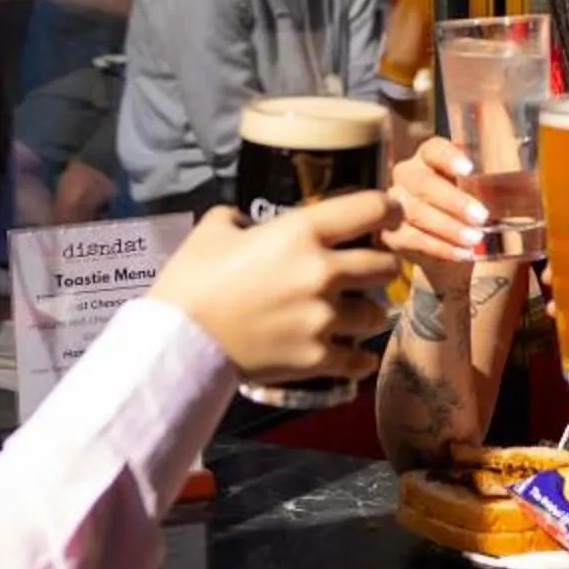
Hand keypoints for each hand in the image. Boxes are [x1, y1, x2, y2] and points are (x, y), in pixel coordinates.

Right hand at [148, 190, 399, 382]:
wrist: (178, 343)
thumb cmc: (191, 281)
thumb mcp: (211, 230)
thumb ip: (238, 218)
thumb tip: (246, 222)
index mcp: (301, 232)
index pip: (370, 209)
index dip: (388, 208)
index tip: (390, 213)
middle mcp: (323, 272)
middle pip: (385, 265)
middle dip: (381, 265)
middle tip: (369, 269)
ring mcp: (325, 319)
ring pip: (377, 314)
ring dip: (368, 312)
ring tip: (354, 315)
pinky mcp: (319, 358)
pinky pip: (359, 360)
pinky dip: (358, 359)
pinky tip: (354, 356)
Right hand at [387, 133, 488, 286]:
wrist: (455, 250)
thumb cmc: (473, 208)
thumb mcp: (489, 187)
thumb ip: (501, 169)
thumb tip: (528, 163)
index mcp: (429, 157)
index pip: (433, 148)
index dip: (448, 157)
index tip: (468, 168)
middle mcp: (407, 176)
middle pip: (423, 183)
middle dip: (453, 200)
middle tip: (481, 215)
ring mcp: (395, 205)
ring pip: (415, 212)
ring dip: (448, 227)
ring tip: (475, 238)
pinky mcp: (393, 234)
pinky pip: (413, 240)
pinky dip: (441, 248)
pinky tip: (463, 253)